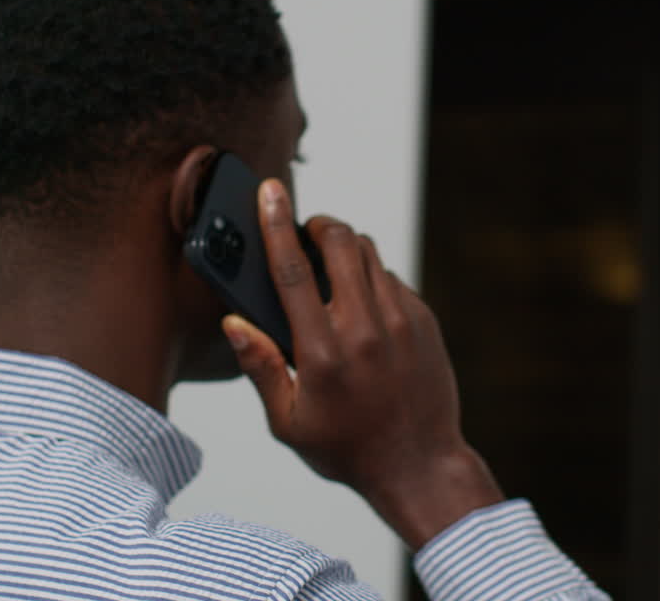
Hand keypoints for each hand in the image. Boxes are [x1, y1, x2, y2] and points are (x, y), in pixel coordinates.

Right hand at [220, 179, 503, 549]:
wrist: (420, 466)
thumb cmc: (347, 449)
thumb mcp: (288, 422)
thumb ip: (260, 367)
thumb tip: (235, 322)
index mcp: (322, 352)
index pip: (292, 270)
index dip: (276, 224)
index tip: (270, 193)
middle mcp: (364, 328)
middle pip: (340, 243)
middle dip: (318, 225)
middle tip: (305, 230)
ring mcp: (401, 321)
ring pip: (370, 254)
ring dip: (345, 248)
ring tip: (329, 267)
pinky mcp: (424, 322)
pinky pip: (392, 279)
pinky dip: (371, 278)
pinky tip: (360, 304)